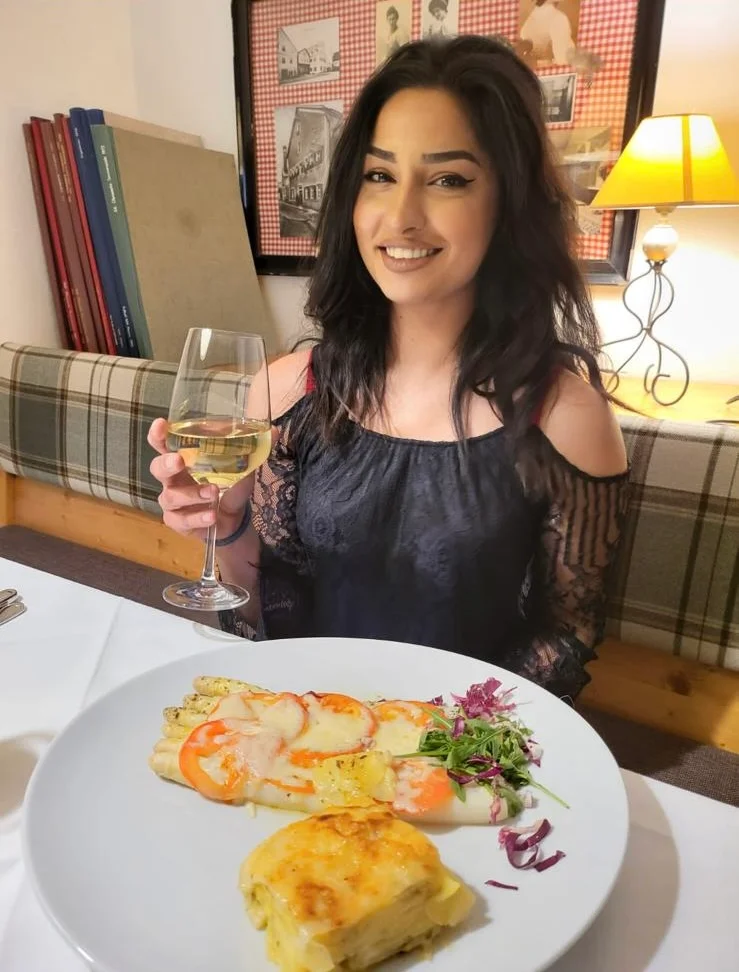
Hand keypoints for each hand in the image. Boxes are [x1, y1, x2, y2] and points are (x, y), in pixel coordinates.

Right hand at [147, 418, 252, 541]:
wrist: (233, 521)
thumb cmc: (229, 487)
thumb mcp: (243, 468)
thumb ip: (254, 451)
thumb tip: (273, 430)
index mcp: (184, 459)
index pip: (163, 443)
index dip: (158, 434)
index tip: (161, 424)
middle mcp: (173, 478)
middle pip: (157, 468)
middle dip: (167, 463)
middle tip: (179, 461)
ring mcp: (173, 501)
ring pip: (171, 496)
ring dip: (192, 494)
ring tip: (212, 492)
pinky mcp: (178, 521)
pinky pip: (182, 520)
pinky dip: (198, 517)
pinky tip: (211, 515)